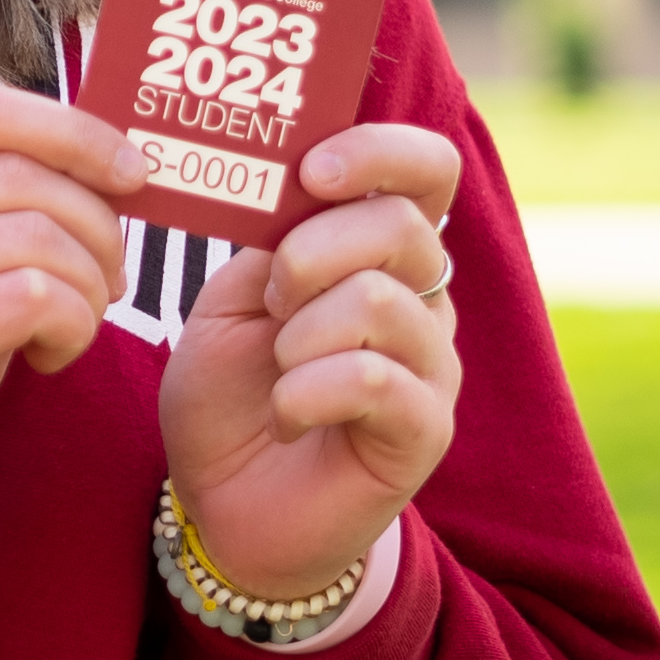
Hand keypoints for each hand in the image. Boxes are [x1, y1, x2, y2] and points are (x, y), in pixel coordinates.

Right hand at [0, 86, 148, 468]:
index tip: (130, 170)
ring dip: (88, 284)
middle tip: (113, 276)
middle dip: (97, 224)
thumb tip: (109, 168)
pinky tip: (51, 354)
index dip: (72, 132)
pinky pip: (31, 300)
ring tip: (80, 320)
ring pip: (35, 239)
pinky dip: (71, 324)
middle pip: (20, 177)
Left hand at [155, 123, 463, 603]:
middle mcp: (422, 299)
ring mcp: (431, 365)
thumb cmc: (231, 396)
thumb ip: (270, 240)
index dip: (378, 152)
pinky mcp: (425, 429)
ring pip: (382, 301)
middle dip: (311, 252)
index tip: (311, 172)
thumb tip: (301, 185)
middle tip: (270, 298)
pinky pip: (374, 380)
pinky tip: (285, 414)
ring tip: (277, 369)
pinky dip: (307, 390)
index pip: (427, 170)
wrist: (228, 506)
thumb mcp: (230, 300)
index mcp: (377, 252)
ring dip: (301, 332)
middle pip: (401, 226)